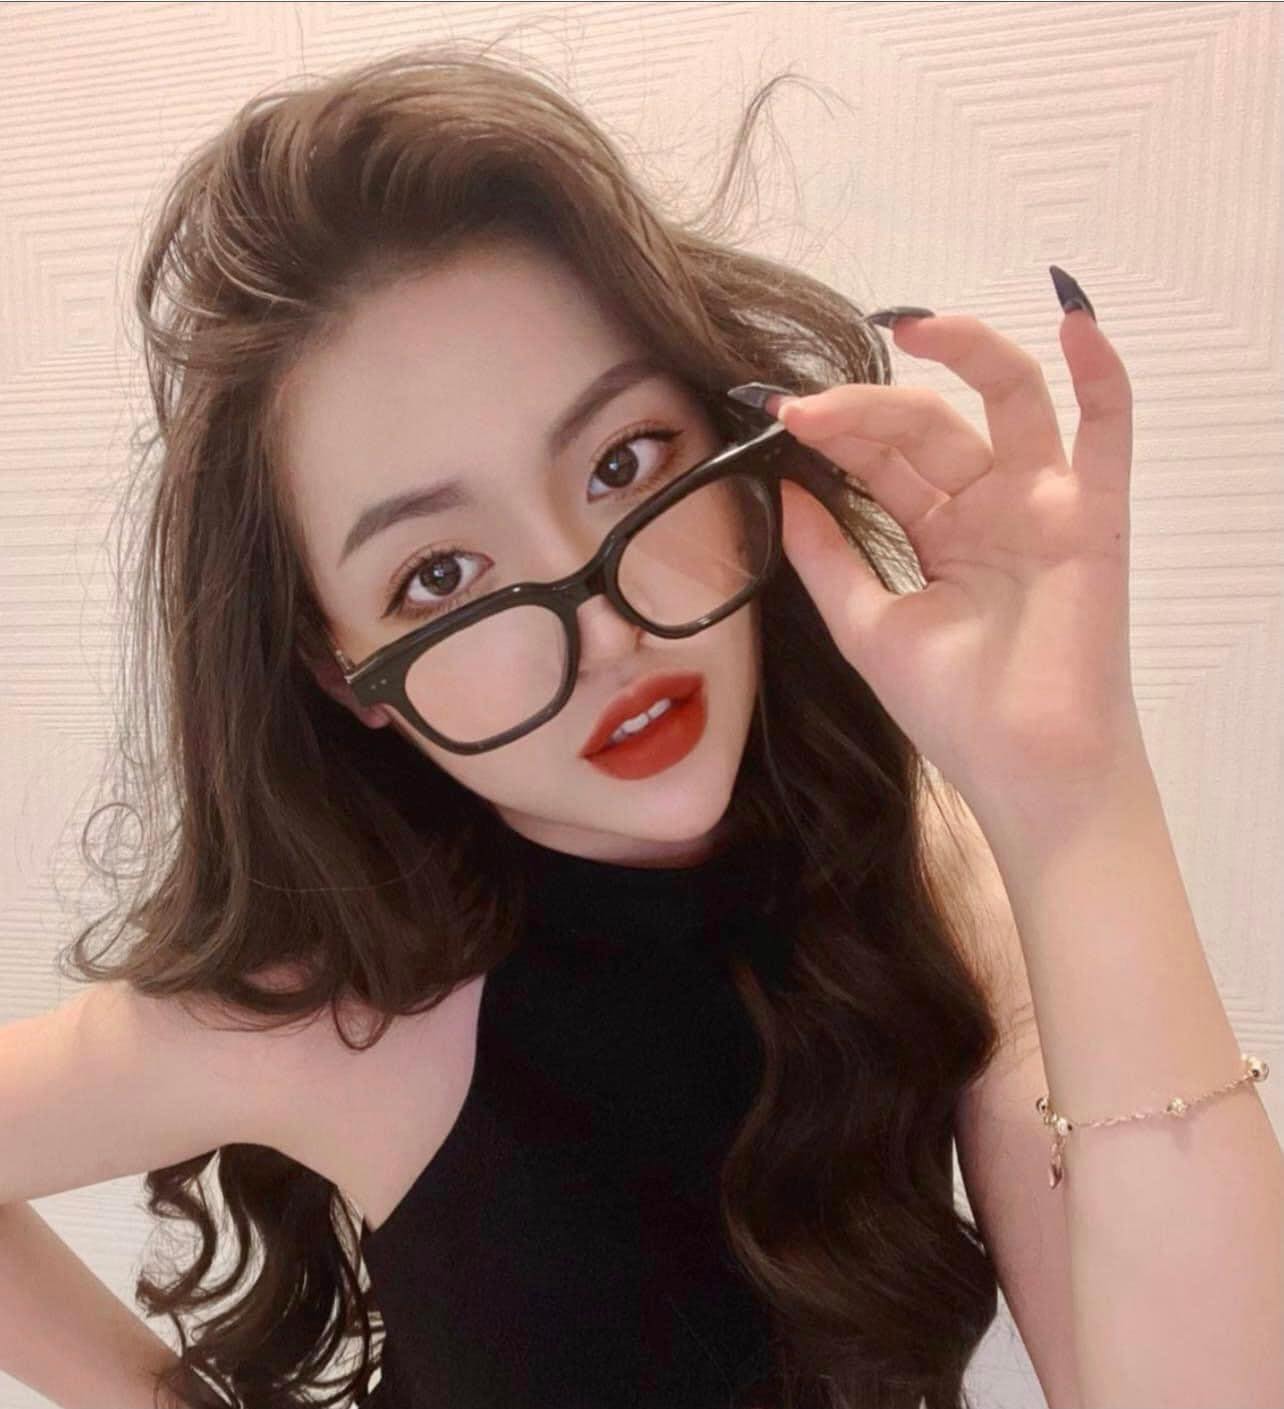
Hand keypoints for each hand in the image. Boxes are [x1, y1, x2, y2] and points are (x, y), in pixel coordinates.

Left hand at [769, 293, 1147, 813]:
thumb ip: (827, 557)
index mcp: (940, 533)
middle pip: (928, 428)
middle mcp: (991, 508)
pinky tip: (1071, 320)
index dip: (836, 434)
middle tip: (806, 409)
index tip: (778, 418)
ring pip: (1007, 404)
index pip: (884, 461)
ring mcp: (1043, 505)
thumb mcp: (867, 626)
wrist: (1022, 768)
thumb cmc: (953, 710)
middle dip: (865, 410)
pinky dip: (1099, 373)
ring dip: (966, 355)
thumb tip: (781, 492)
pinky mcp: (1093, 515)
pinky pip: (1107, 430)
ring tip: (912, 327)